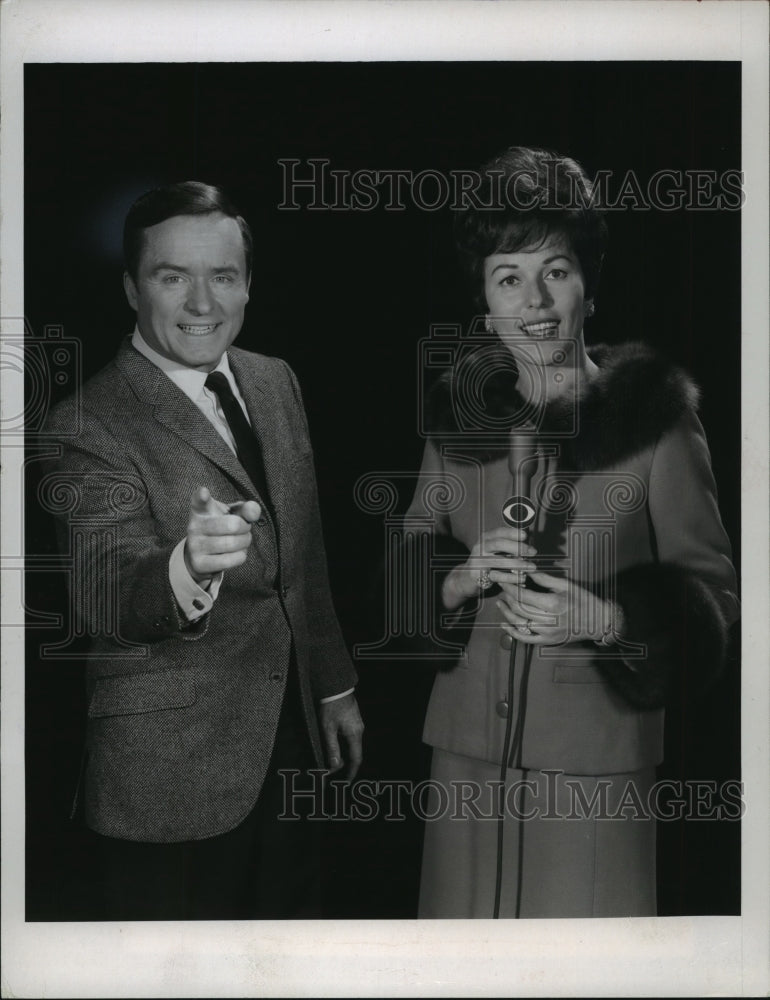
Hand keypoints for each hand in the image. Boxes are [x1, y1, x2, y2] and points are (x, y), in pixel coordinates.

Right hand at [184, 486, 261, 584]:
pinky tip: (235, 553)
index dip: (202, 496)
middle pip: (233, 525)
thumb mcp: (233, 515)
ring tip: (241, 541)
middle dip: (246, 528)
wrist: (203, 556)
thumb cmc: (222, 529)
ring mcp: (195, 546)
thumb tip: (253, 512)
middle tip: (244, 530)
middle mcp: (194, 526)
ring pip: (233, 544)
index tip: (203, 493)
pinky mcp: (199, 564)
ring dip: (244, 543)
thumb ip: (246, 510)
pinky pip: (230, 560)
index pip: (200, 501)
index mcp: (201, 510)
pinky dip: (240, 556)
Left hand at [319, 693, 363, 779]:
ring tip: (330, 758)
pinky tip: (334, 744)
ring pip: (351, 745)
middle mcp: (359, 730)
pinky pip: (350, 737)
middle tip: (330, 769)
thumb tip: (334, 765)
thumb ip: (332, 747)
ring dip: (342, 753)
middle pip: (354, 753)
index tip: (347, 781)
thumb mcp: (328, 728)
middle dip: (344, 763)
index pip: (356, 759)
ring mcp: (357, 724)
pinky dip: (343, 744)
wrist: (336, 687)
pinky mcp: (354, 720)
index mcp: (355, 734)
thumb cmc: (331, 706)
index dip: (352, 772)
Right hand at [442, 526, 536, 610]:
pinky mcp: (478, 575)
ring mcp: (478, 562)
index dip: (512, 532)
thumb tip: (529, 546)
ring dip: (517, 564)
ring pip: (498, 561)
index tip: (526, 535)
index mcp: (485, 539)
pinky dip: (511, 577)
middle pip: (498, 544)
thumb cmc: (487, 563)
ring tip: (531, 567)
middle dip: (517, 547)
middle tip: (532, 552)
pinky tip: (522, 578)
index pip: (499, 532)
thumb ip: (509, 547)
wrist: (466, 578)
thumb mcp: (495, 551)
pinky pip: (497, 576)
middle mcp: (480, 548)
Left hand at [491, 569, 617, 645]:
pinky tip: (504, 624)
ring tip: (500, 603)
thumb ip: (544, 579)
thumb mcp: (566, 585)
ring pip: (519, 623)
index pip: (523, 595)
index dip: (510, 587)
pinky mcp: (548, 641)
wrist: (599, 621)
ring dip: (506, 613)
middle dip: (507, 597)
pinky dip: (512, 632)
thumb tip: (527, 569)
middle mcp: (548, 620)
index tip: (503, 579)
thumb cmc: (584, 600)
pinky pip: (525, 639)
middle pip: (518, 608)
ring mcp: (547, 633)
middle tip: (502, 589)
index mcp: (552, 604)